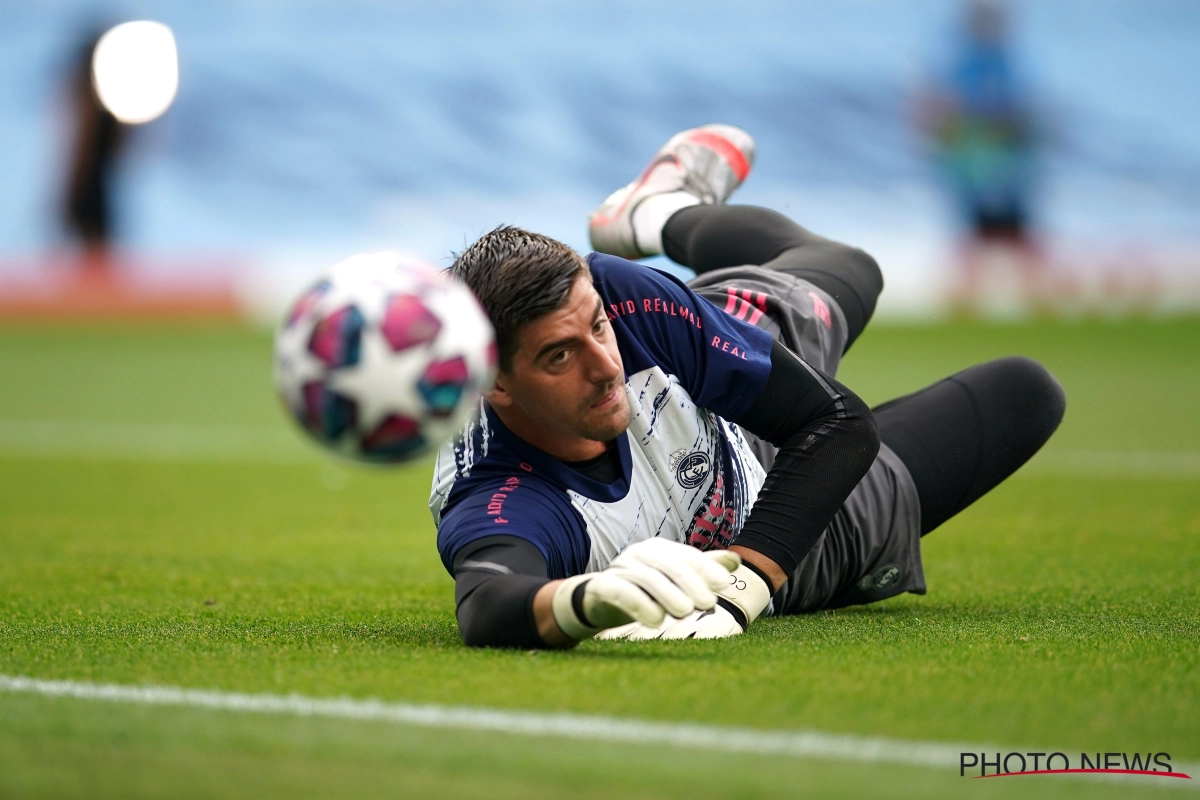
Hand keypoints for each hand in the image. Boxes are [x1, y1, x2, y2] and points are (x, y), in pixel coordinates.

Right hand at [593, 560, 771, 640]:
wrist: (595, 601)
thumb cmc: (641, 590)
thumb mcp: (672, 579)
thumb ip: (700, 570)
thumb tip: (737, 561)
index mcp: (657, 549)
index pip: (685, 555)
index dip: (706, 567)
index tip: (724, 584)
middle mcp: (638, 554)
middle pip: (668, 564)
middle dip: (691, 582)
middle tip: (708, 603)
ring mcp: (619, 569)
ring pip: (647, 577)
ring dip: (668, 595)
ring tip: (686, 613)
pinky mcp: (603, 587)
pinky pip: (622, 592)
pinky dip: (640, 605)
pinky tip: (656, 621)